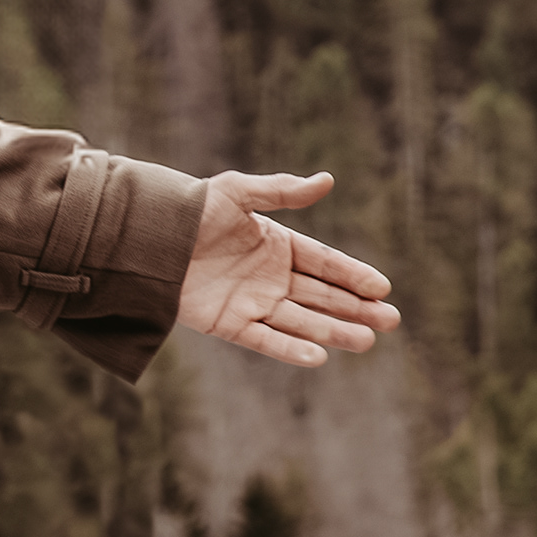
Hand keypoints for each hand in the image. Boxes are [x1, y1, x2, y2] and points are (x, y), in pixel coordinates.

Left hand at [176, 171, 397, 368]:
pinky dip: (289, 348)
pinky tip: (319, 356)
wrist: (145, 236)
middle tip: (390, 320)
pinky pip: (264, 339)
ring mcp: (251, 302)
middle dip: (356, 309)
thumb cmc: (191, 209)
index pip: (325, 263)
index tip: (383, 288)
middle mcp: (270, 277)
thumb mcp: (236, 192)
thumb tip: (327, 180)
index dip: (353, 275)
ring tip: (366, 340)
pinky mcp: (228, 324)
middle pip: (322, 296)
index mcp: (277, 246)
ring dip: (333, 331)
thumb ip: (281, 191)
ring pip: (301, 320)